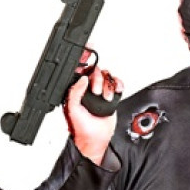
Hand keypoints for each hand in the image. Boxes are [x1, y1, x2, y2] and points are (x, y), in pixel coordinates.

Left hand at [64, 50, 121, 164]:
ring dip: (107, 86)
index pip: (79, 69)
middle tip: (96, 92)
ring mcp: (100, 91)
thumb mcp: (72, 109)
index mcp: (76, 89)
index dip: (83, 57)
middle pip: (95, 70)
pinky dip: (118, 84)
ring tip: (105, 98)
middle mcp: (88, 88)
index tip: (88, 48)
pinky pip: (116, 83)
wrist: (95, 140)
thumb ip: (75, 92)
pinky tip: (115, 91)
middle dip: (97, 78)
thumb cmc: (82, 128)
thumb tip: (83, 79)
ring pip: (107, 76)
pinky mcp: (111, 96)